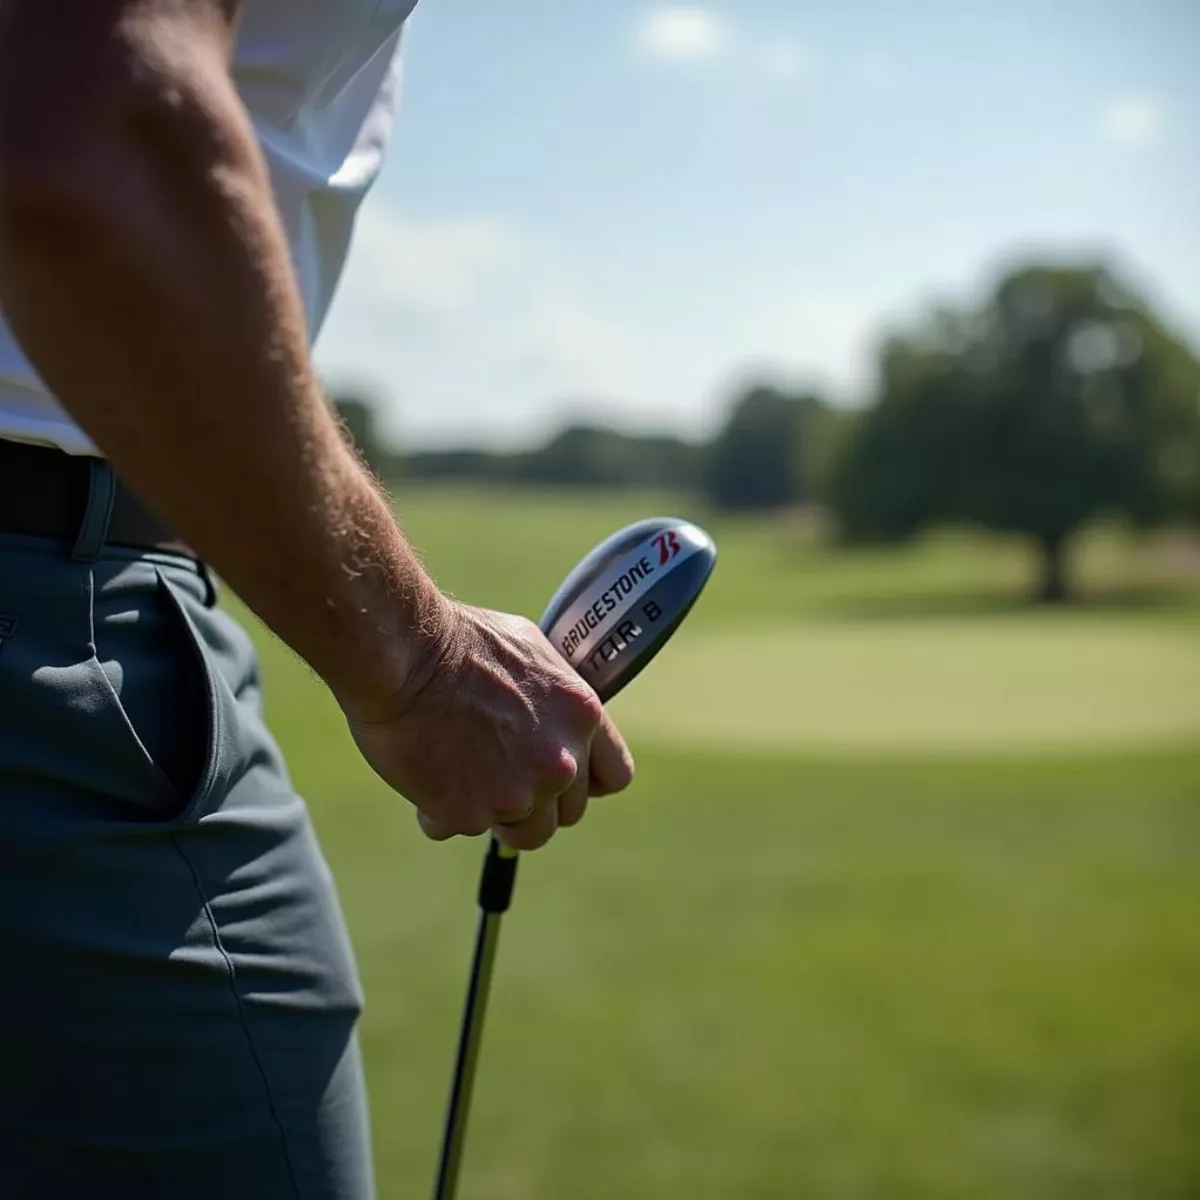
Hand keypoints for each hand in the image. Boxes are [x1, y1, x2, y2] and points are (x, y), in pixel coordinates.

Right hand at [342, 599, 634, 850]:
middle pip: (566, 814)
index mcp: (582, 717)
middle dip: (534, 800)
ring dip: (495, 814)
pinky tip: (424, 772)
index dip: (586, 783)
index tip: (563, 780)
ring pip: (519, 832)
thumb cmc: (462, 640)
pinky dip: (440, 811)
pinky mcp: (470, 814)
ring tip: (462, 776)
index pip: (615, 776)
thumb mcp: (533, 652)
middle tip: (494, 770)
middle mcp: (561, 762)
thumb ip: (555, 698)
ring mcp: (518, 793)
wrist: (407, 654)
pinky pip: (459, 828)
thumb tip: (555, 718)